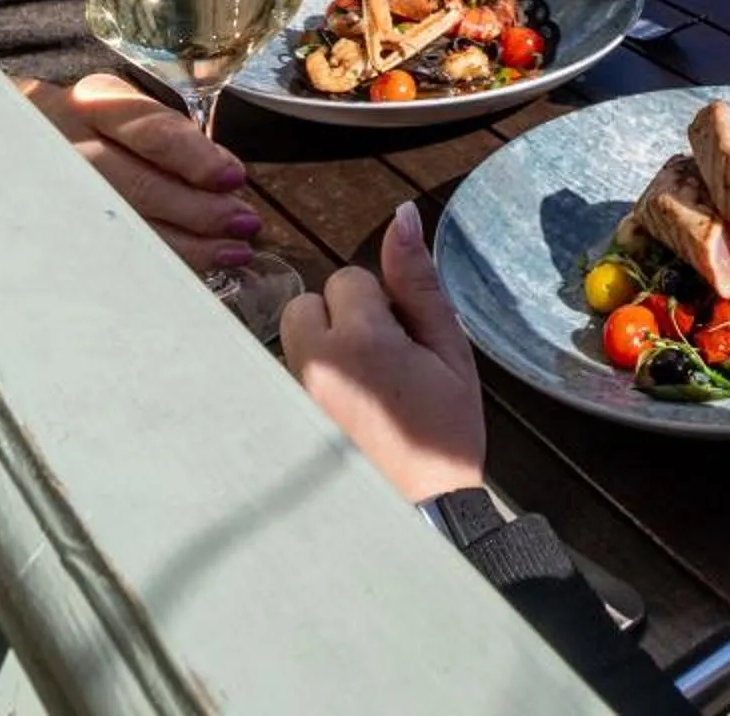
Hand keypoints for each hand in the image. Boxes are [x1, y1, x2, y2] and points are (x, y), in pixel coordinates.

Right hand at [20, 70, 259, 273]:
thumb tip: (225, 182)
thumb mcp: (114, 115)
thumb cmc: (78, 132)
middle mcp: (63, 144)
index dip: (195, 157)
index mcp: (91, 104)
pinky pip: (97, 255)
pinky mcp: (36, 233)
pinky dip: (147, 267)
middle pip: (136, 184)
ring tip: (229, 253)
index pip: (147, 129)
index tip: (232, 178)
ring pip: (119, 226)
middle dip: (197, 209)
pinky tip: (182, 273)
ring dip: (182, 245)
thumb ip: (162, 138)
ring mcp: (45, 190)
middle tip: (244, 224)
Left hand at [283, 202, 487, 502]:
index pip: (350, 279)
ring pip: (295, 339)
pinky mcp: (279, 420)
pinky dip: (312, 384)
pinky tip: (343, 416)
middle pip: (309, 302)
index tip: (403, 349)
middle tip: (381, 366)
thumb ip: (419, 283)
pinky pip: (288, 375)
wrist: (422, 514)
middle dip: (342, 321)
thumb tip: (402, 215)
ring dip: (324, 352)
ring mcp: (289, 395)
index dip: (383, 308)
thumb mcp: (450, 353)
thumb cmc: (444, 432)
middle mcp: (312, 363)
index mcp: (360, 341)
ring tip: (363, 393)